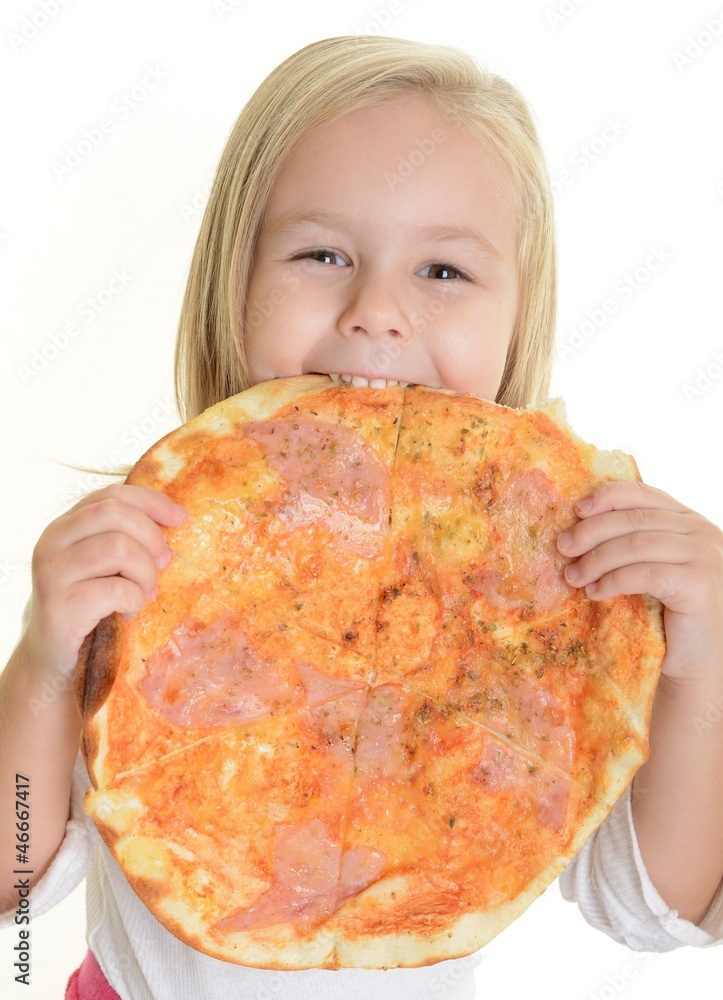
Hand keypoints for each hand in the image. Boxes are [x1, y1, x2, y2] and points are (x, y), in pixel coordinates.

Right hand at [25, 484, 187, 680]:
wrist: (56, 656)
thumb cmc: (90, 604)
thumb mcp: (105, 564)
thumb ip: (125, 538)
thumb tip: (176, 519)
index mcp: (65, 525)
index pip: (112, 495)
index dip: (151, 502)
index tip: (181, 518)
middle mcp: (53, 541)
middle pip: (116, 514)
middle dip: (152, 538)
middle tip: (163, 565)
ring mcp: (53, 571)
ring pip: (119, 548)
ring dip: (145, 573)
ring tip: (145, 592)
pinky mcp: (60, 604)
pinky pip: (116, 589)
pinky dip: (134, 600)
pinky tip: (128, 611)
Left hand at [556, 481, 722, 682]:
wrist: (695, 663)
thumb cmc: (666, 617)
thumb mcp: (648, 569)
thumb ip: (629, 544)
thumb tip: (575, 528)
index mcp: (687, 520)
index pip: (642, 494)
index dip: (606, 497)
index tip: (575, 511)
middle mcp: (701, 532)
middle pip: (634, 518)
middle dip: (592, 531)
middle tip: (563, 547)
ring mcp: (704, 556)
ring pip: (636, 544)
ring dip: (597, 559)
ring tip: (573, 576)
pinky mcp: (699, 583)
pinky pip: (645, 573)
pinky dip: (613, 580)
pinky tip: (595, 592)